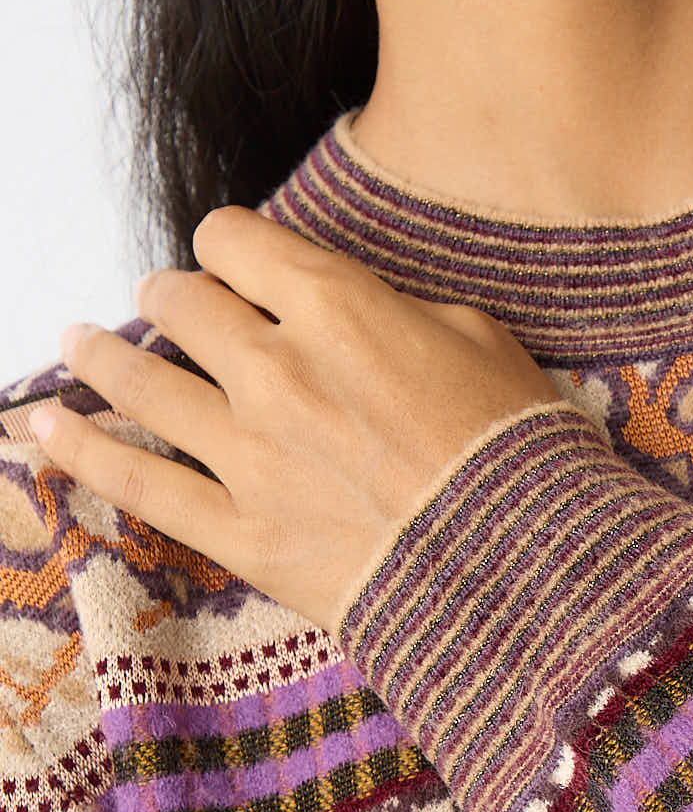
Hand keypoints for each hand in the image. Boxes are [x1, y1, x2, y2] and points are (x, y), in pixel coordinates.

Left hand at [32, 207, 561, 636]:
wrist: (526, 571)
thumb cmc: (521, 454)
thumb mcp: (484, 344)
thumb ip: (403, 314)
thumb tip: (365, 314)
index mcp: (337, 306)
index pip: (236, 241)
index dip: (229, 245)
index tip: (233, 259)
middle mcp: (276, 367)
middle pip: (185, 303)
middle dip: (176, 297)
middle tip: (173, 305)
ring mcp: (248, 453)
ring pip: (142, 381)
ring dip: (104, 355)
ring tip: (79, 342)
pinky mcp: (241, 531)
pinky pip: (137, 481)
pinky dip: (80, 449)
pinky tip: (44, 426)